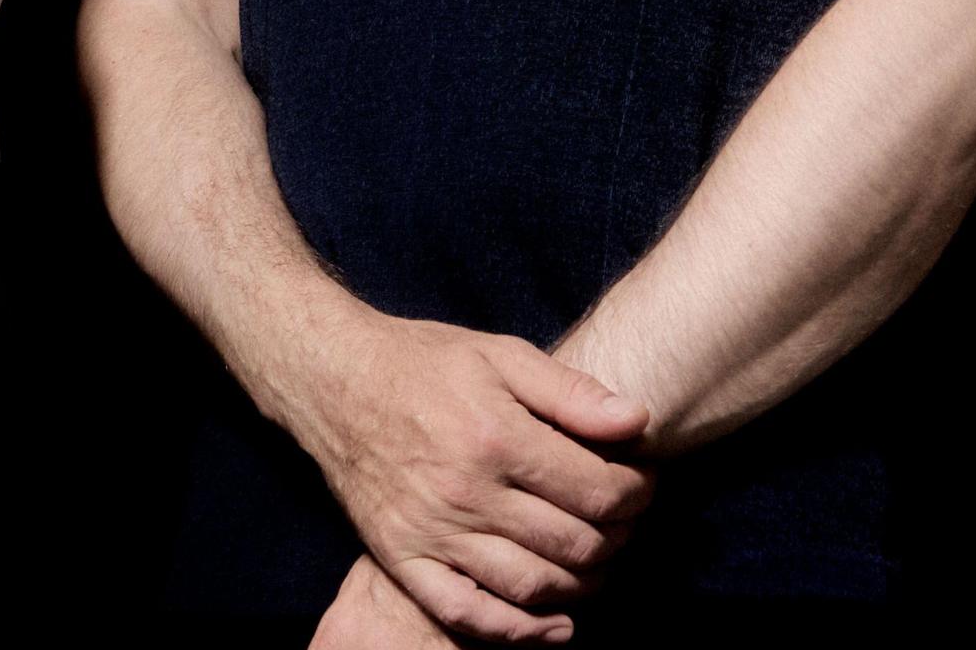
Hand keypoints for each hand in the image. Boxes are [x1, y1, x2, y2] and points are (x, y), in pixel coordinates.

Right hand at [265, 312, 652, 643]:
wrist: (334, 382)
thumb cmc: (423, 362)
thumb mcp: (502, 353)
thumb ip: (572, 391)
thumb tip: (637, 422)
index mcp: (497, 437)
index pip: (597, 491)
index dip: (637, 492)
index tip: (642, 482)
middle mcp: (466, 492)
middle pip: (574, 543)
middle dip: (619, 536)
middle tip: (626, 520)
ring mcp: (432, 533)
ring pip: (533, 585)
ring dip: (584, 583)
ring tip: (599, 559)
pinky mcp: (404, 560)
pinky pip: (469, 614)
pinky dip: (519, 632)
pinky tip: (556, 626)